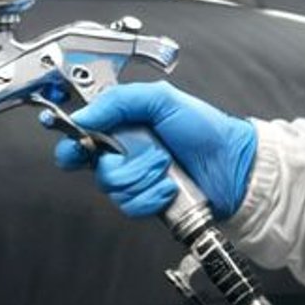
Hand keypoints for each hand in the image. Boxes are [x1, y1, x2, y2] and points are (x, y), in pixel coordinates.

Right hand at [45, 80, 257, 220]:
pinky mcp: (145, 203)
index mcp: (122, 125)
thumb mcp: (162, 99)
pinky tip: (169, 188)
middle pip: (94, 166)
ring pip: (113, 188)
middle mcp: (123, 153)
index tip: (76, 146)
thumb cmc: (205, 130)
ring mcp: (134, 180)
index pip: (80, 135)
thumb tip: (84, 115)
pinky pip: (131, 205)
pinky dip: (153, 197)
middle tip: (147, 152)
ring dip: (144, 177)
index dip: (70, 142)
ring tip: (167, 167)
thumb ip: (119, 101)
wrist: (233, 166)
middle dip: (122, 161)